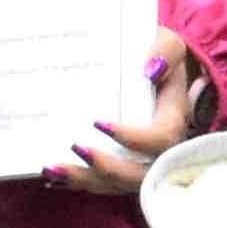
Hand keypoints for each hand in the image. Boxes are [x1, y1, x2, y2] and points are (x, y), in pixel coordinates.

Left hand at [49, 33, 209, 198]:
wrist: (159, 69)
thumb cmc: (162, 57)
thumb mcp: (168, 43)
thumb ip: (165, 52)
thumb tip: (149, 70)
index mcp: (174, 118)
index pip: (162, 138)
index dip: (135, 138)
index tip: (99, 123)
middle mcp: (162, 147)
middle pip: (140, 173)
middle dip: (105, 168)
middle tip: (74, 149)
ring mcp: (144, 160)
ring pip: (119, 184)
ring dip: (85, 180)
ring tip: (52, 170)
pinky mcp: (126, 164)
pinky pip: (106, 183)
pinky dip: (81, 182)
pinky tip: (54, 177)